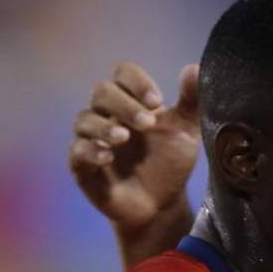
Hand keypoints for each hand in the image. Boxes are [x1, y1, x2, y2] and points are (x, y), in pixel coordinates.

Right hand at [69, 61, 200, 233]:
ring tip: (124, 137)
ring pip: (84, 119)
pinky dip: (90, 151)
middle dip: (124, 104)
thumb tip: (195, 68)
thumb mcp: (185, 132)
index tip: (158, 101)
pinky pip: (77, 152)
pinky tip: (108, 157)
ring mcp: (91, 139)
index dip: (137, 82)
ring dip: (104, 126)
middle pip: (102, 92)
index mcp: (131, 100)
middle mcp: (107, 114)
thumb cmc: (170, 162)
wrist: (161, 203)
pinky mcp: (83, 166)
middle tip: (148, 123)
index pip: (123, 74)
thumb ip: (191, 101)